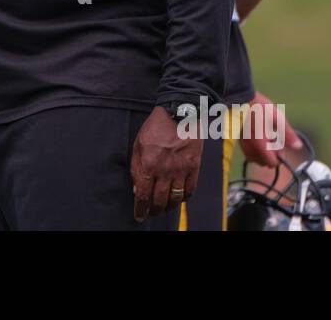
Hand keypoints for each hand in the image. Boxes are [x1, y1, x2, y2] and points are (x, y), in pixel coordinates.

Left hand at [131, 106, 201, 220]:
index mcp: (148, 164)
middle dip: (153, 211)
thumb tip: (137, 189)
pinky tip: (178, 198)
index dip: (140, 209)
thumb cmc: (155, 128)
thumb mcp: (138, 145)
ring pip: (175, 199)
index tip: (139, 216)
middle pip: (159, 200)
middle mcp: (165, 170)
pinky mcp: (194, 167)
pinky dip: (184, 198)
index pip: (143, 195)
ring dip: (168, 207)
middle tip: (151, 213)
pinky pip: (190, 190)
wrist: (179, 114)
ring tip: (163, 208)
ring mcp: (181, 170)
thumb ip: (136, 168)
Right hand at [238, 91, 301, 167]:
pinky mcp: (238, 139)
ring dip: (261, 154)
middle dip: (270, 156)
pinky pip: (247, 151)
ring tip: (265, 139)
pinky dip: (254, 149)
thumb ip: (287, 134)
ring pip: (253, 158)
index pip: (271, 162)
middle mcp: (250, 147)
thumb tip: (298, 147)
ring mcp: (242, 144)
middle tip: (274, 141)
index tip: (281, 147)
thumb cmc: (259, 107)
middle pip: (262, 162)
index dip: (278, 158)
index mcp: (260, 144)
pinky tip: (257, 136)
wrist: (238, 98)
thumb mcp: (277, 118)